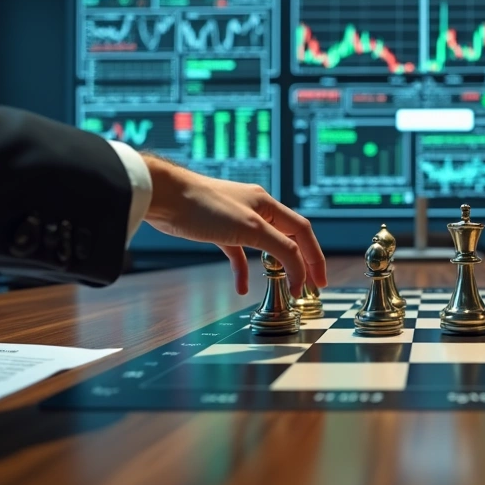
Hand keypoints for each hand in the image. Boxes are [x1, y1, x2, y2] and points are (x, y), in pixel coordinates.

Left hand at [140, 155, 326, 294]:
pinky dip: (243, 270)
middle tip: (308, 286)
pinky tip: (242, 287)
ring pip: (266, 247)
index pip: (302, 231)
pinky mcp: (218, 231)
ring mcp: (237, 220)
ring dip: (276, 267)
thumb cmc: (204, 205)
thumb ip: (280, 248)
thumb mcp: (250, 229)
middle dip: (301, 263)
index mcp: (268, 205)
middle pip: (288, 238)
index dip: (315, 257)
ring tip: (285, 286)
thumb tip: (298, 269)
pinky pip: (238, 253)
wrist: (164, 197)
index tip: (319, 281)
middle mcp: (257, 210)